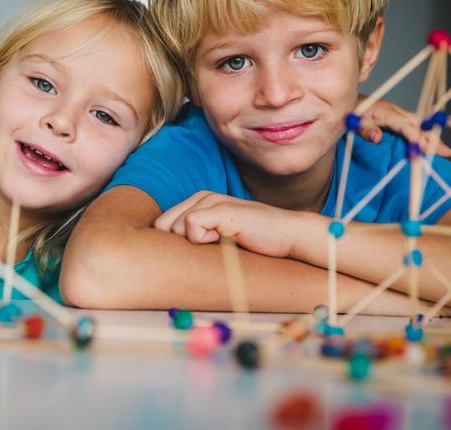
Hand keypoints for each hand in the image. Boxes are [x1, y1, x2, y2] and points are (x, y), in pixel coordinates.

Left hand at [154, 191, 295, 257]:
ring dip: (195, 243)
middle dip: (181, 243)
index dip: (173, 243)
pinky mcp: (222, 209)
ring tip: (222, 241)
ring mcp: (211, 200)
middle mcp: (201, 196)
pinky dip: (204, 240)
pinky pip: (192, 226)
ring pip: (175, 227)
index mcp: (198, 201)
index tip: (197, 251)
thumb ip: (195, 236)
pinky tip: (226, 238)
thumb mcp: (218, 235)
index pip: (162, 224)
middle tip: (211, 246)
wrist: (288, 235)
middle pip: (164, 227)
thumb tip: (165, 254)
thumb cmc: (254, 241)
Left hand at [356, 96, 450, 155]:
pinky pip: (413, 124)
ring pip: (418, 124)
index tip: (422, 153)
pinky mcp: (395, 115)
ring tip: (445, 150)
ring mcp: (396, 112)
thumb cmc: (349, 113)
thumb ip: (365, 131)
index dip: (415, 139)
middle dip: (431, 138)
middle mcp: (394, 110)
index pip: (406, 126)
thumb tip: (378, 138)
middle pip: (418, 124)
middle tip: (446, 152)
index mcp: (385, 111)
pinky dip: (423, 132)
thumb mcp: (353, 122)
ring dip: (431, 136)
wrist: (345, 101)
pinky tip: (431, 141)